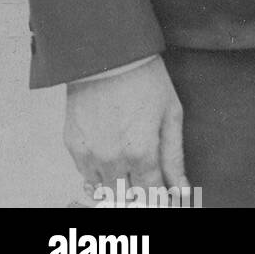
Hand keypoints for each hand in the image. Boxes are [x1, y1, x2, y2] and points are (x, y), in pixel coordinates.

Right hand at [64, 56, 187, 196]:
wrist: (108, 55)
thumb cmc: (145, 79)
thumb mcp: (171, 114)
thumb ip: (174, 156)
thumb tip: (181, 190)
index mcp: (141, 152)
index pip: (150, 194)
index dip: (159, 198)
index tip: (164, 197)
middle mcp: (112, 160)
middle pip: (127, 195)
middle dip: (140, 190)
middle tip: (148, 174)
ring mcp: (90, 155)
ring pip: (105, 189)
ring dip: (119, 182)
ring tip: (130, 160)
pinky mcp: (73, 146)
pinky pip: (86, 175)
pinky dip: (99, 172)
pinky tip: (111, 154)